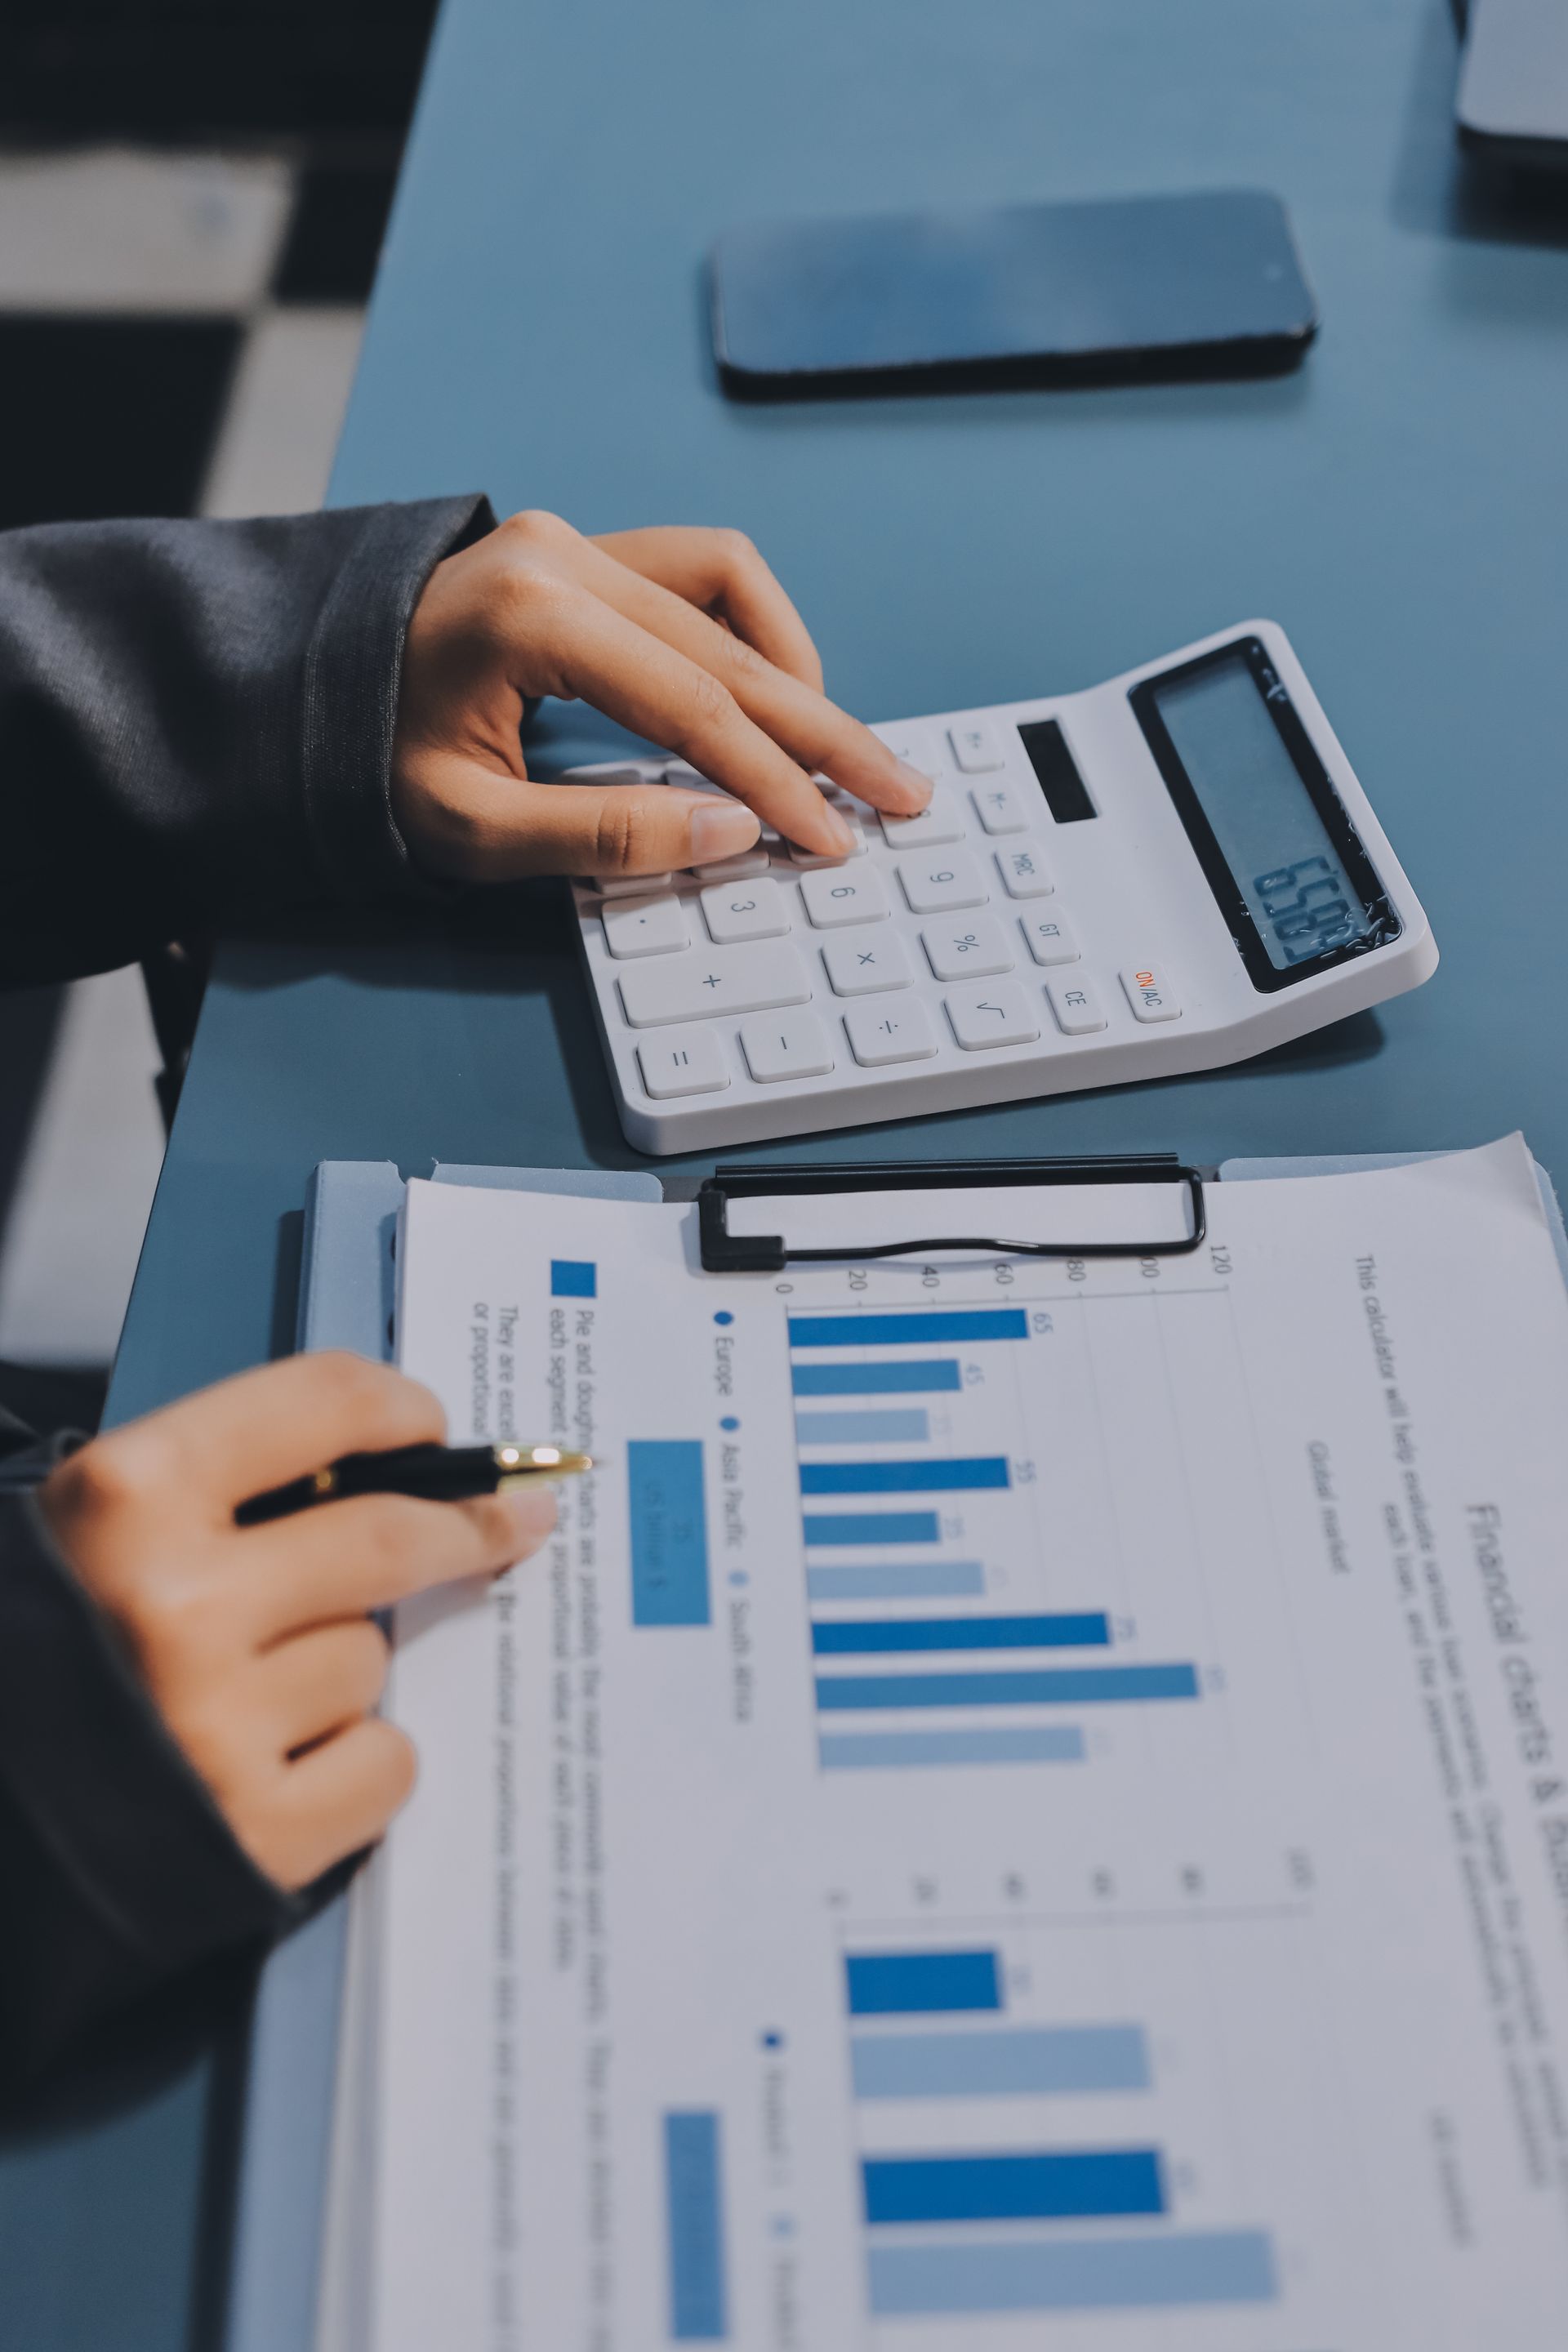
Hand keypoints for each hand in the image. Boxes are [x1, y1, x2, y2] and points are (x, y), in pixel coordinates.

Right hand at [38, 1353, 553, 1890]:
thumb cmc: (44, 1657)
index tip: (435, 1430)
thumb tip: (399, 1469)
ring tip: (260, 1694)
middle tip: (514, 1523)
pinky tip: (286, 1765)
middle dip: (467, 1527)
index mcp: (129, 1497)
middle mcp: (174, 1602)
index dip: (399, 1408)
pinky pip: (382, 1762)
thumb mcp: (100, 1530)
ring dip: (348, 1669)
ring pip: (371, 1659)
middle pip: (389, 1534)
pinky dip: (358, 1763)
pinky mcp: (254, 1829)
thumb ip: (229, 1488)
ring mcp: (215, 1721)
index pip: (321, 1401)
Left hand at [392, 511, 931, 877]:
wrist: (292, 693)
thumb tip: (728, 834)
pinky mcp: (575, 549)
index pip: (694, 707)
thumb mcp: (471, 830)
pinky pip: (696, 572)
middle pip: (733, 646)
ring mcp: (569, 539)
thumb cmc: (365, 764)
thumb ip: (603, 835)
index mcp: (531, 616)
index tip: (831, 835)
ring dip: (792, 667)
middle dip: (822, 730)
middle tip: (893, 790)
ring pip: (730, 586)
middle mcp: (559, 554)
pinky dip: (747, 630)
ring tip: (833, 747)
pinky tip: (770, 693)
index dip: (775, 781)